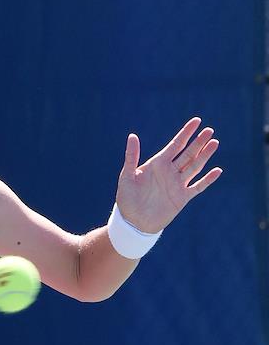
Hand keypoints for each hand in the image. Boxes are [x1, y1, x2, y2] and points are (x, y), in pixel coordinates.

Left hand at [116, 117, 221, 233]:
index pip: (176, 144)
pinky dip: (207, 180)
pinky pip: (197, 187)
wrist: (132, 223)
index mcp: (158, 164)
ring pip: (195, 167)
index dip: (186, 133)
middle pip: (188, 153)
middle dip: (198, 142)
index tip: (197, 120)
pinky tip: (217, 171)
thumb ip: (131, 157)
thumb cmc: (127, 199)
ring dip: (204, 156)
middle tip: (209, 131)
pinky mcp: (182, 198)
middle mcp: (170, 172)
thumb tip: (132, 136)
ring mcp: (177, 184)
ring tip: (214, 143)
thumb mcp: (127, 177)